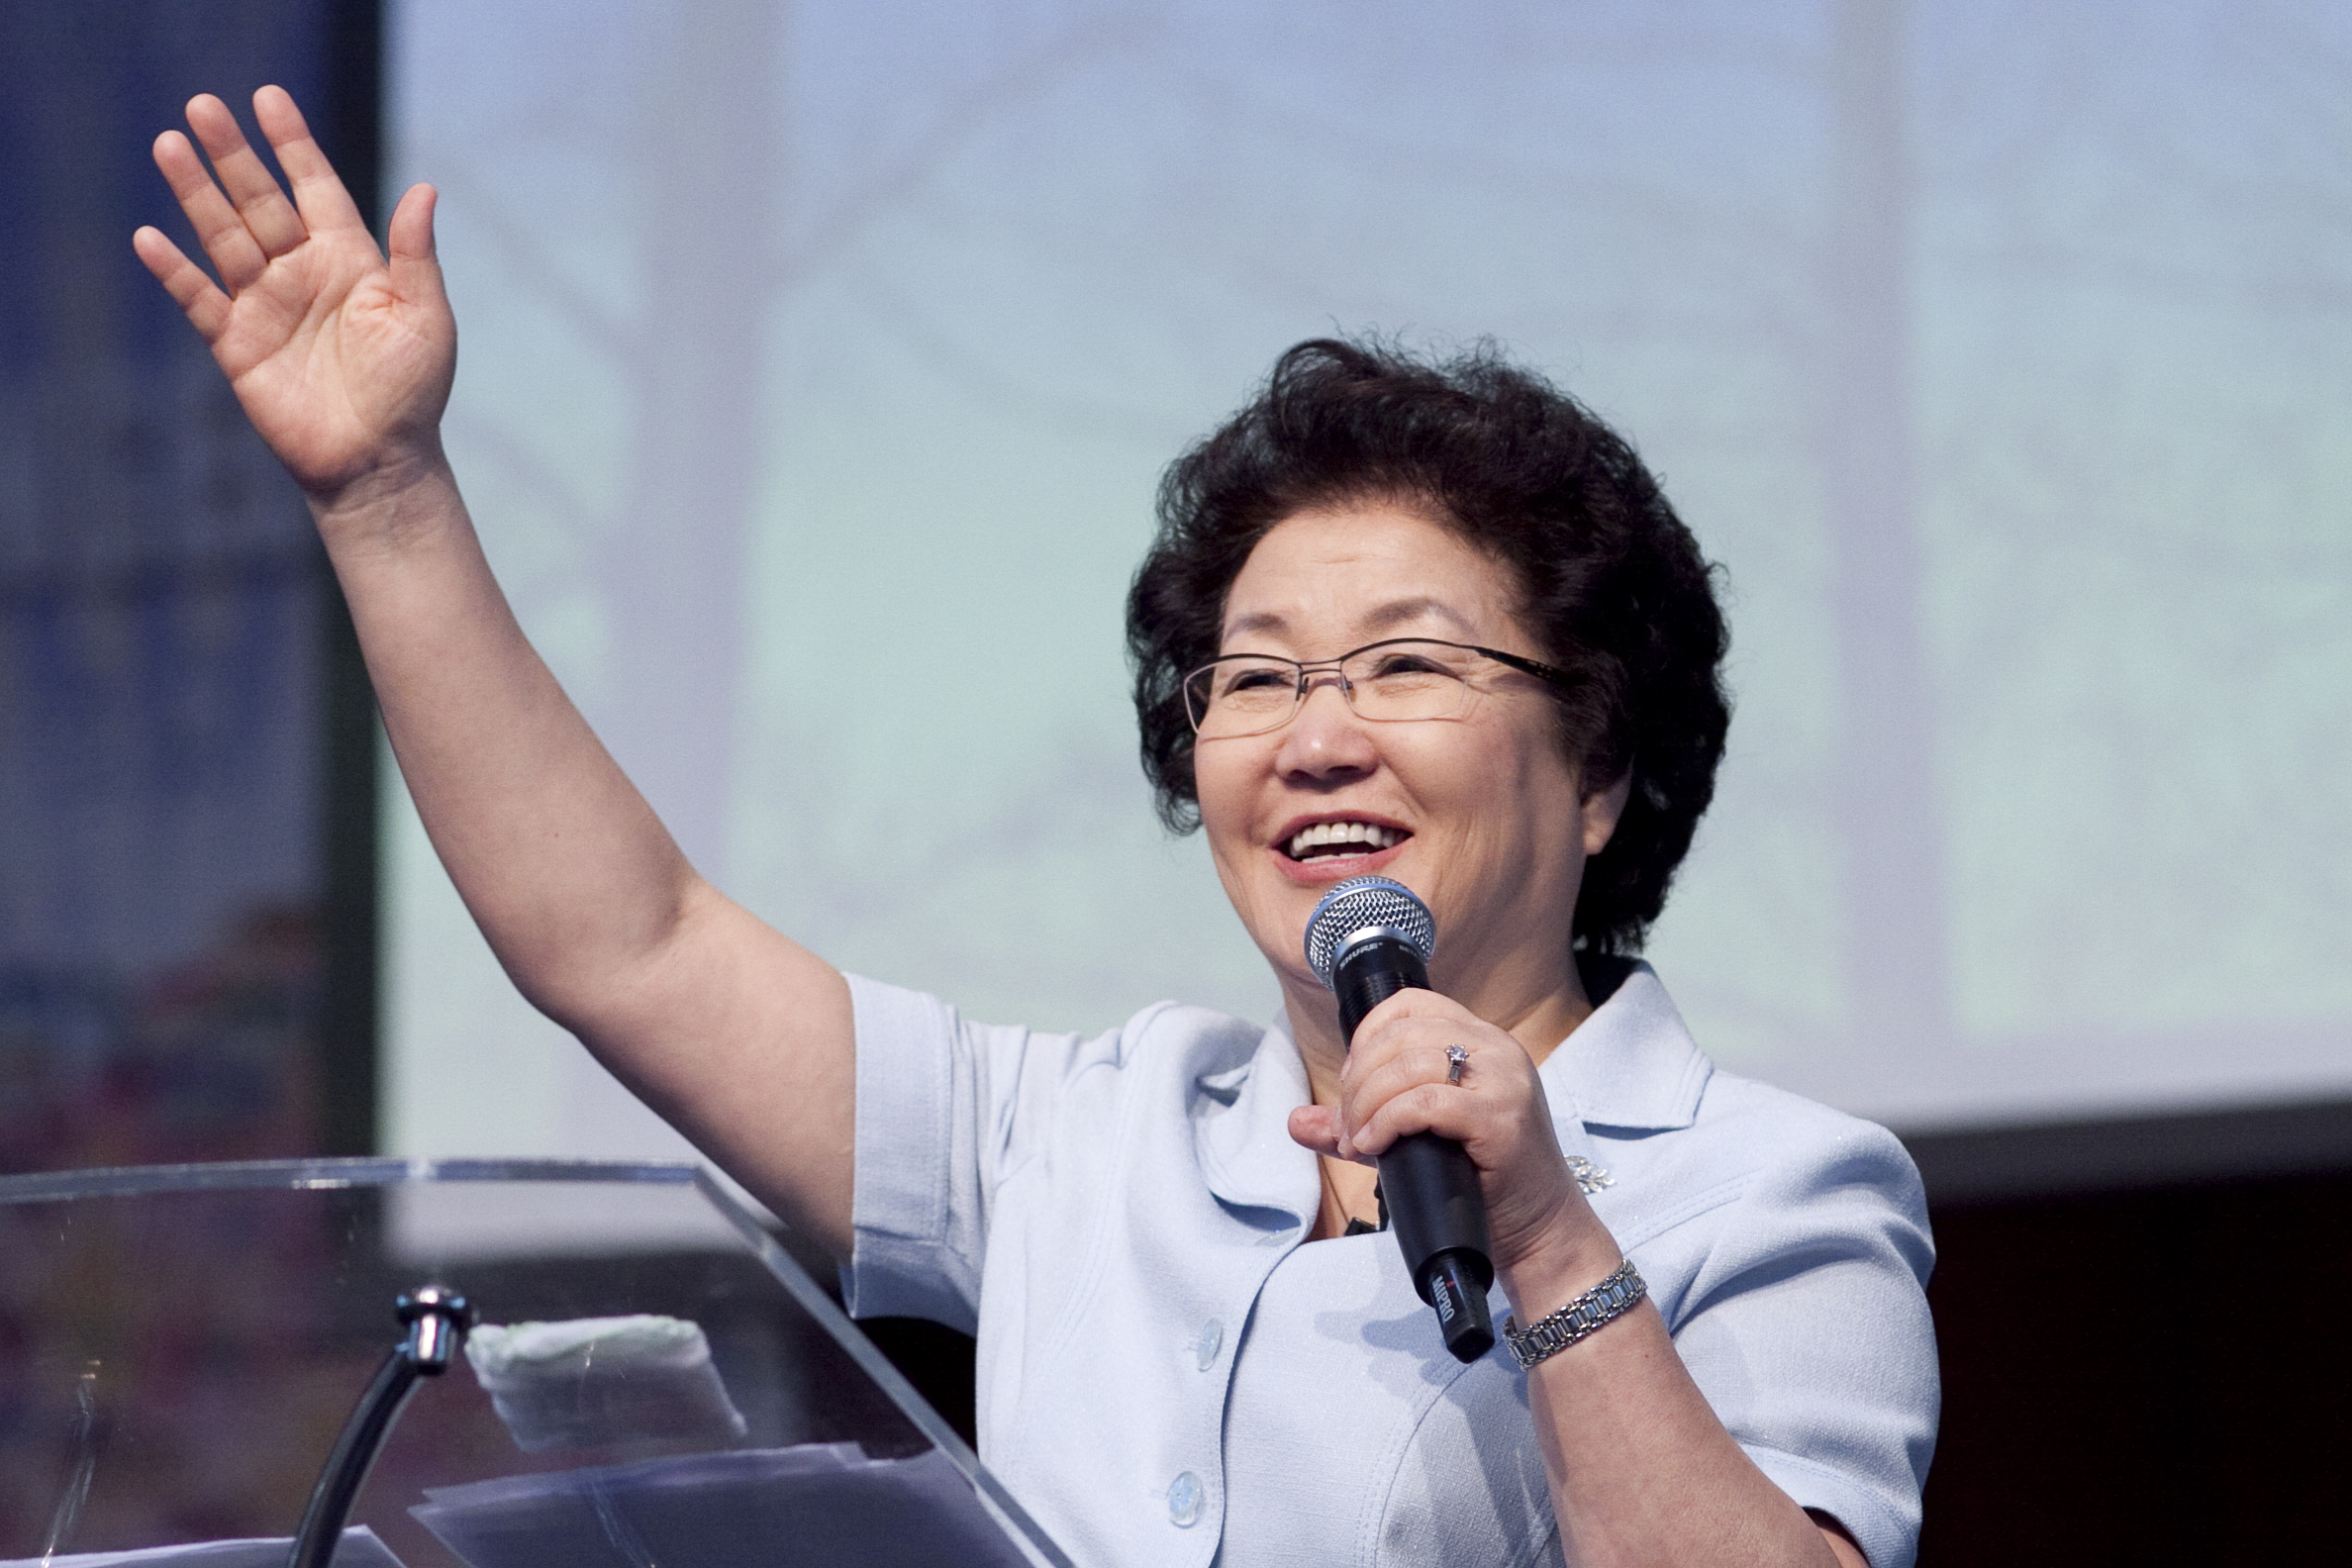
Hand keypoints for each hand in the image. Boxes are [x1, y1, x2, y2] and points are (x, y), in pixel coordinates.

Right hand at [133, 87, 454, 505]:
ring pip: (224, 237)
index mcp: (351, 261)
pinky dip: (175, 270)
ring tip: (170, 145)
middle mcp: (303, 274)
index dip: (293, 145)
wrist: (378, 461)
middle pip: (260, 202)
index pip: (316, 188)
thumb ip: (415, 255)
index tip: (269, 98)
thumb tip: (424, 190)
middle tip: (203, 105)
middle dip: (233, 155)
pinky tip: (150, 237)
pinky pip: (199, 299)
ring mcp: (267, 306)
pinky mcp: (237, 344)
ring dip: (197, 194)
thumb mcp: (424, 318)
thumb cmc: (411, 392)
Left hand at [1287, 990, 1613, 1278]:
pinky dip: (1386, 1122)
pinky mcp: (1501, 1118)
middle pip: (1401, 1035)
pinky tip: (1373, 1144)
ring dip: (1365, 1104)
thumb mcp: (1414, 1139)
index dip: (1366, 1037)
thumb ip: (1360, 1122)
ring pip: (1409, 1064)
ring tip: (1356, 1141)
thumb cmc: (1481, 1181)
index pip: (1410, 1005)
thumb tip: (1297, 1122)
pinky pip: (1425, 1103)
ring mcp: (1504, 1080)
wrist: (1538, 1230)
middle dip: (1357, 1080)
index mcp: (1482, 1039)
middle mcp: (1497, 1049)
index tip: (1351, 1084)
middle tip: (1347, 1126)